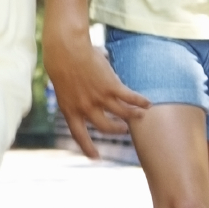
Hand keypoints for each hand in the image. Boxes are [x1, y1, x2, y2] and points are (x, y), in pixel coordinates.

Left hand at [42, 25, 147, 156]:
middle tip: (123, 130)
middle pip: (106, 127)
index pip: (80, 135)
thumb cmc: (61, 63)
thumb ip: (75, 97)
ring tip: (139, 116)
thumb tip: (85, 96)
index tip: (95, 157)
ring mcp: (100, 99)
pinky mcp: (111, 87)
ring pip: (122, 114)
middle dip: (116, 130)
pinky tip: (148, 103)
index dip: (88, 148)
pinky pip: (130, 98)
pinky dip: (140, 102)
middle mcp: (86, 109)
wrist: (66, 50)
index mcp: (70, 110)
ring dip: (132, 116)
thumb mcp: (63, 86)